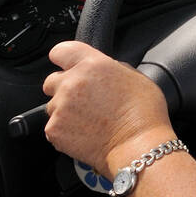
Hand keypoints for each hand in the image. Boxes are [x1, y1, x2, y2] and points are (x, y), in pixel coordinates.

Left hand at [42, 41, 174, 175]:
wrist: (138, 145)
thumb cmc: (144, 113)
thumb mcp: (136, 77)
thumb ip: (112, 69)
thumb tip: (103, 72)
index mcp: (93, 65)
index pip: (61, 51)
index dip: (62, 59)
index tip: (65, 65)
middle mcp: (72, 82)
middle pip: (51, 81)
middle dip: (63, 88)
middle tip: (83, 101)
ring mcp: (60, 107)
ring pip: (52, 106)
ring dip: (65, 111)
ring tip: (89, 121)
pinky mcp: (54, 129)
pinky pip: (54, 127)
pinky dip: (65, 131)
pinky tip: (86, 134)